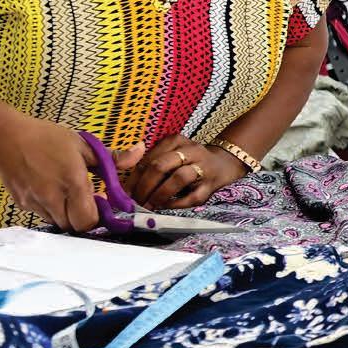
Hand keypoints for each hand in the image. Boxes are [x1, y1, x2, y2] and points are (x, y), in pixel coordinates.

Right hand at [0, 117, 103, 231]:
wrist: (5, 138)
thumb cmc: (45, 138)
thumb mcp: (84, 145)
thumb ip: (112, 158)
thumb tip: (139, 152)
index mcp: (72, 183)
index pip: (89, 220)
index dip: (99, 216)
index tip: (102, 202)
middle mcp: (53, 197)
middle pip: (74, 227)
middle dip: (84, 218)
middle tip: (87, 200)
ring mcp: (35, 203)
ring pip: (58, 223)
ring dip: (67, 214)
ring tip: (68, 193)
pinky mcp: (23, 204)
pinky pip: (42, 215)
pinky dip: (51, 209)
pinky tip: (51, 191)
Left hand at [119, 135, 245, 210]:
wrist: (224, 163)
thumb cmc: (188, 161)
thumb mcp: (170, 154)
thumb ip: (149, 164)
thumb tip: (124, 188)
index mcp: (175, 141)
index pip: (147, 159)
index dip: (132, 179)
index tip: (123, 194)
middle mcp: (190, 150)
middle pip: (161, 166)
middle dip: (144, 187)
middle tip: (135, 202)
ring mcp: (203, 166)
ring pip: (179, 178)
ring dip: (159, 195)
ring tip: (149, 206)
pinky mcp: (212, 184)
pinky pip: (193, 196)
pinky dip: (176, 204)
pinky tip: (166, 206)